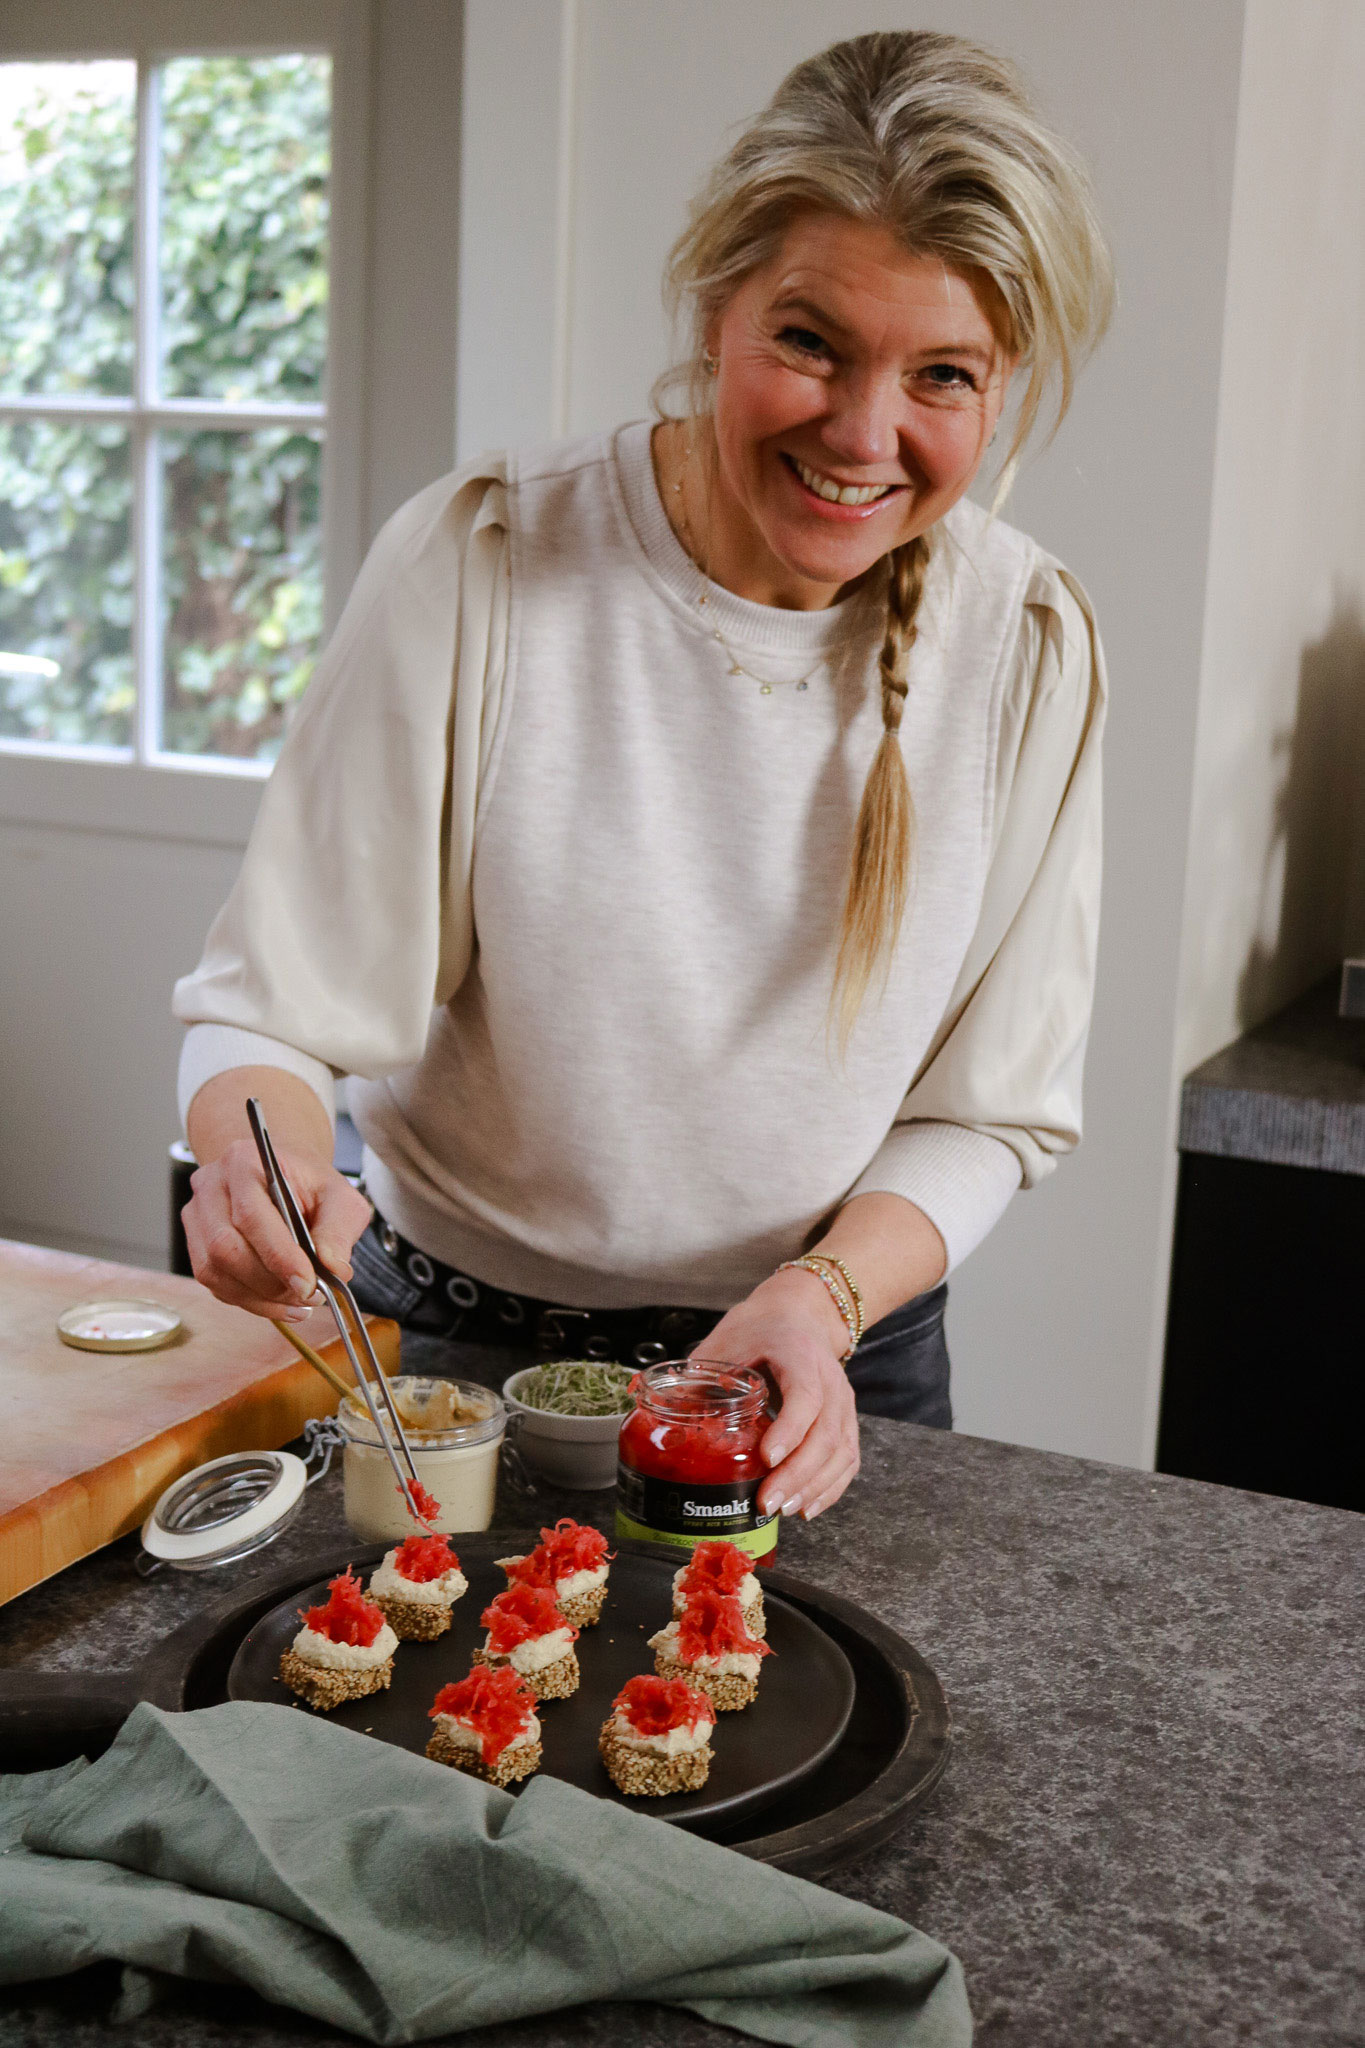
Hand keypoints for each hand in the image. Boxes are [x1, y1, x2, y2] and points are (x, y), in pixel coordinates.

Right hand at [182, 1139, 371, 1319]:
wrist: (283, 1175)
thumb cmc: (309, 1184)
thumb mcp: (340, 1197)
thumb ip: (339, 1230)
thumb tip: (334, 1270)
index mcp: (244, 1162)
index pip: (251, 1215)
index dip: (279, 1256)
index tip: (307, 1285)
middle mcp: (211, 1186)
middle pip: (225, 1247)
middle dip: (269, 1282)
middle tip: (309, 1295)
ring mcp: (197, 1216)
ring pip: (214, 1271)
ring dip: (259, 1297)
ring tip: (298, 1301)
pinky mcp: (196, 1244)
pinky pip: (215, 1284)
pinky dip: (250, 1300)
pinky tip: (280, 1303)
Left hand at [699, 1266, 858, 1520]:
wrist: (799, 1314)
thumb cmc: (760, 1327)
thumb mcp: (724, 1340)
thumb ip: (697, 1375)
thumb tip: (655, 1408)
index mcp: (799, 1354)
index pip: (806, 1395)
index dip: (790, 1429)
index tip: (767, 1457)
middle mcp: (830, 1379)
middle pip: (826, 1432)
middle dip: (797, 1474)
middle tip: (766, 1501)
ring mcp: (843, 1402)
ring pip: (841, 1451)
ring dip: (814, 1486)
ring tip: (781, 1509)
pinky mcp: (846, 1420)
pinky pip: (847, 1460)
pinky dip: (829, 1488)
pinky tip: (806, 1507)